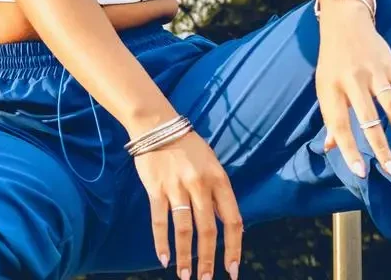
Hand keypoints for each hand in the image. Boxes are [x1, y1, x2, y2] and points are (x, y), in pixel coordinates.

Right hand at [133, 132, 242, 279]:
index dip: (234, 248)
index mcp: (219, 180)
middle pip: (208, 231)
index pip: (232, 220)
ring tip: (185, 277)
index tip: (232, 270)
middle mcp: (200, 185)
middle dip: (208, 260)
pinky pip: (160, 220)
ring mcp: (177, 187)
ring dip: (185, 257)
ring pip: (184, 230)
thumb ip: (219, 194)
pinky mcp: (156, 188)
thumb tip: (229, 226)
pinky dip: (161, 242)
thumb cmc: (189, 147)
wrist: (158, 125)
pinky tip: (164, 259)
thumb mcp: (212, 164)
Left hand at [316, 0, 390, 178]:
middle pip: (368, 119)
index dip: (349, 149)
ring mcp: (374, 71)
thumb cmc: (332, 61)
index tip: (361, 172)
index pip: (339, 124)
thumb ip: (330, 117)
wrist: (345, 23)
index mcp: (331, 88)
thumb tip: (331, 148)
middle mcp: (352, 81)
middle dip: (381, 148)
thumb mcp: (323, 86)